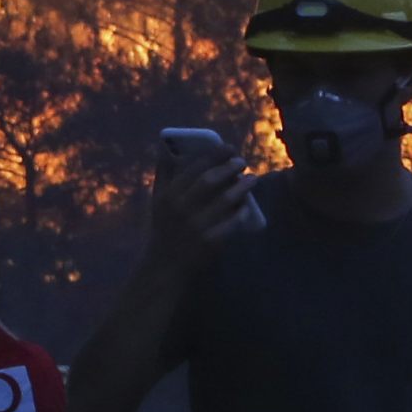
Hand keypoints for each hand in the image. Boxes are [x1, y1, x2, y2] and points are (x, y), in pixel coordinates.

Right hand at [147, 152, 254, 266]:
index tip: (230, 148)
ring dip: (242, 187)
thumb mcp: (158, 200)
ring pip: (225, 200)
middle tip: (242, 162)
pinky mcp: (210, 242)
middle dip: (229, 168)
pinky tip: (247, 205)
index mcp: (169, 195)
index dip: (215, 155)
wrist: (165, 264)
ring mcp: (197, 226)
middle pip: (210, 180)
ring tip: (252, 179)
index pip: (195, 167)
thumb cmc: (165, 227)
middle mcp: (182, 208)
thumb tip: (165, 147)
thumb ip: (164, 173)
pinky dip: (242, 211)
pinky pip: (232, 222)